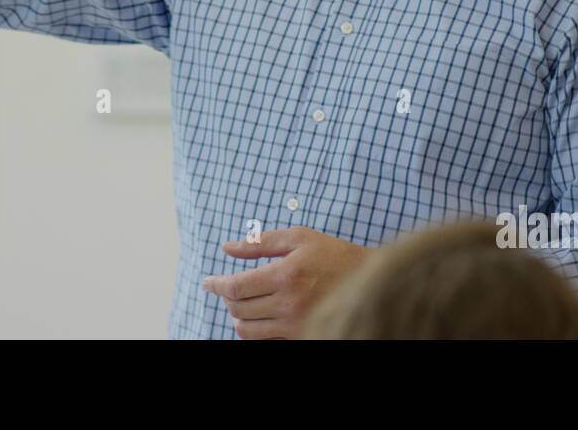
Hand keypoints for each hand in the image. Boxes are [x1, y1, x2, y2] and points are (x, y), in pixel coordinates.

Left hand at [201, 226, 371, 338]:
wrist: (370, 281)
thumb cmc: (333, 254)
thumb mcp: (299, 238)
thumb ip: (260, 242)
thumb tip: (228, 247)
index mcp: (285, 274)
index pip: (236, 287)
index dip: (216, 285)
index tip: (207, 282)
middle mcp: (289, 303)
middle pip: (239, 309)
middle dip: (228, 298)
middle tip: (227, 288)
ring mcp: (296, 324)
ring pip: (247, 330)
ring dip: (238, 317)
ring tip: (242, 304)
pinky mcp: (302, 336)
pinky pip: (265, 340)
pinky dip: (255, 330)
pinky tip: (259, 316)